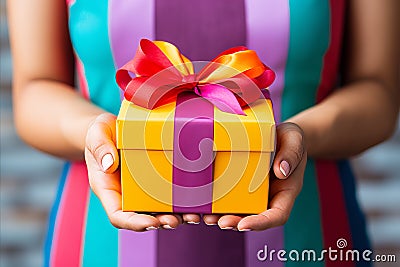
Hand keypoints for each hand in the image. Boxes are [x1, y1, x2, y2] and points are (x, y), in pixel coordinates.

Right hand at [84, 113, 199, 230]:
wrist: (114, 128)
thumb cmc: (102, 132)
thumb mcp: (97, 133)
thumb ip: (100, 146)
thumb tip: (109, 164)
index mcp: (109, 189)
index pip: (119, 215)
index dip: (134, 223)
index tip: (151, 223)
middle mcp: (127, 195)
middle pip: (143, 217)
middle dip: (160, 222)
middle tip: (176, 221)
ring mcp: (144, 189)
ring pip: (160, 209)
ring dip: (176, 216)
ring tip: (192, 216)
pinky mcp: (158, 180)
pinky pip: (170, 193)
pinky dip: (184, 200)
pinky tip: (198, 201)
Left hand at [203, 122, 305, 230]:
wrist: (278, 133)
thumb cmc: (290, 138)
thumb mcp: (294, 140)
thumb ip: (291, 154)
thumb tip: (281, 171)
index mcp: (285, 192)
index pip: (277, 215)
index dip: (261, 223)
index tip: (245, 225)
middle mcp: (267, 197)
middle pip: (253, 218)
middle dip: (236, 223)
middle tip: (221, 222)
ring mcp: (251, 193)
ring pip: (237, 211)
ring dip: (221, 217)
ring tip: (206, 218)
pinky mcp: (237, 184)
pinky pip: (226, 195)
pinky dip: (214, 201)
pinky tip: (200, 202)